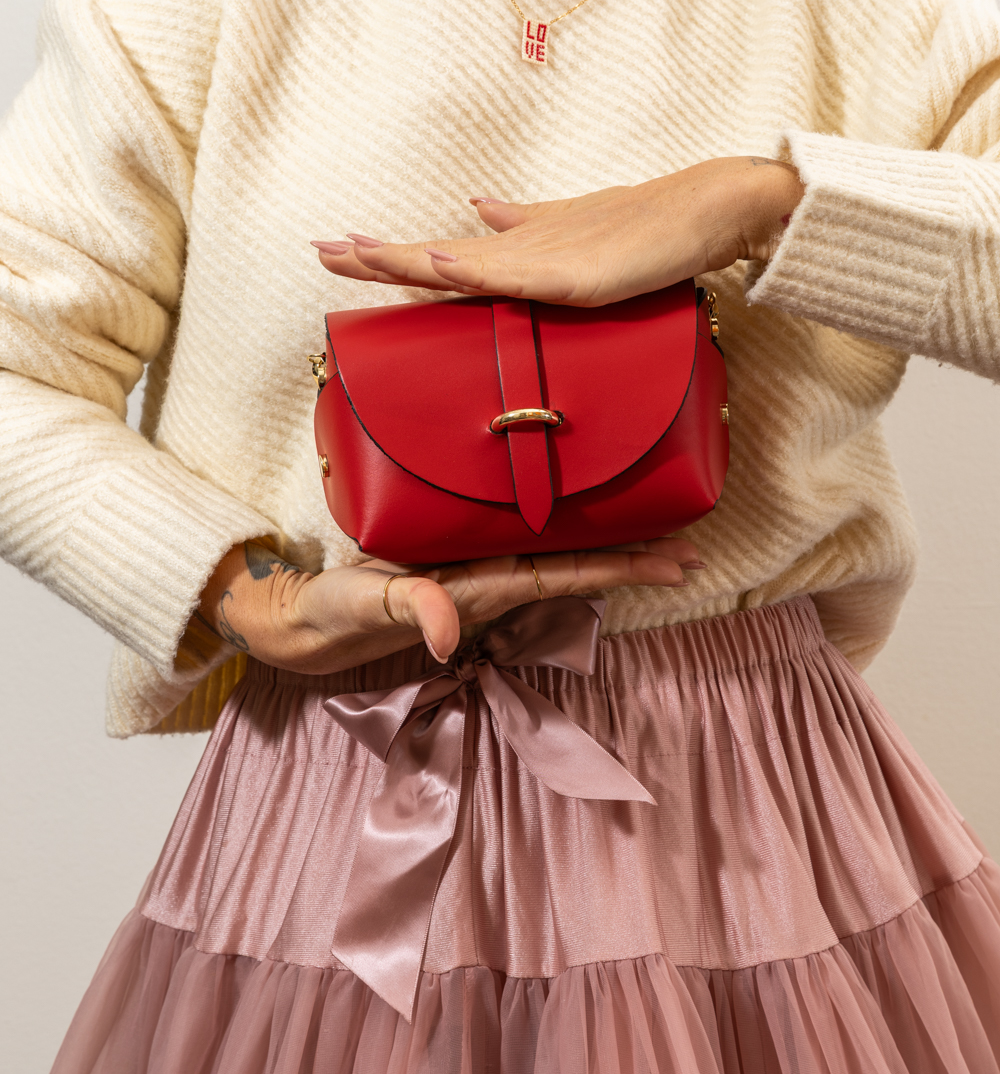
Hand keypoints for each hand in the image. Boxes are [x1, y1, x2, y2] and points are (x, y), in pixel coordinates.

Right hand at [195, 539, 704, 675]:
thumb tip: (452, 636)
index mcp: (483, 587)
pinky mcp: (458, 557)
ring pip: (557, 557)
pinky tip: (582, 521)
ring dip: (610, 550)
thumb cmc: (342, 611)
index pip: (567, 575)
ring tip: (660, 538)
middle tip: (695, 550)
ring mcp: (479, 571)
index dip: (624, 568)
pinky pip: (521, 541)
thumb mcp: (370, 602)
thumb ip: (414, 608)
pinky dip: (560, 532)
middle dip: (637, 562)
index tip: (676, 564)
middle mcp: (493, 581)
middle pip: (578, 569)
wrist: (314, 619)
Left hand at [313, 157, 802, 305]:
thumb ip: (522, 223)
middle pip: (435, 254)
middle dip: (377, 254)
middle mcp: (519, 247)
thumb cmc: (641, 228)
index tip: (339, 247)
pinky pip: (518, 274)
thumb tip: (478, 206)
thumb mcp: (568, 232)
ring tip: (355, 254)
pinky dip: (476, 268)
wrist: (702, 213)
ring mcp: (544, 256)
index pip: (439, 252)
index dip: (389, 251)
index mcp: (516, 246)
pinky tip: (442, 262)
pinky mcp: (575, 273)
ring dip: (407, 258)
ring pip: (462, 261)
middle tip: (320, 250)